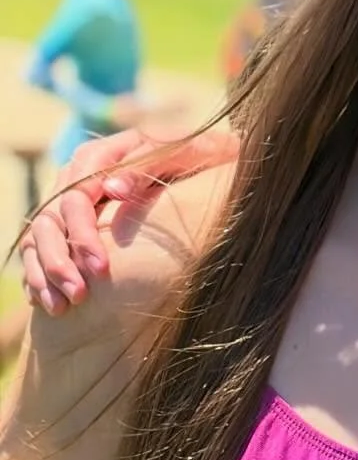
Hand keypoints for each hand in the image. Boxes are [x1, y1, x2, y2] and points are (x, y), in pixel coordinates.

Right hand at [18, 128, 238, 314]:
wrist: (215, 161)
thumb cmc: (203, 156)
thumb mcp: (184, 154)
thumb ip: (146, 168)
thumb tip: (113, 190)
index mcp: (105, 153)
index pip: (76, 190)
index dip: (83, 228)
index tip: (100, 266)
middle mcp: (82, 175)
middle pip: (53, 216)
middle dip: (62, 257)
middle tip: (81, 293)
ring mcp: (74, 201)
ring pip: (41, 234)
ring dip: (47, 271)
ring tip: (64, 305)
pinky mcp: (73, 224)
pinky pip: (40, 250)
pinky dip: (40, 276)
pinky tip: (51, 303)